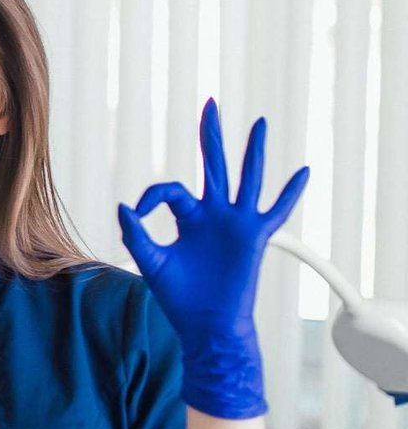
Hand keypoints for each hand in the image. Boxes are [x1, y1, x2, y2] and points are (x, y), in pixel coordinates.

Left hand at [117, 99, 308, 418]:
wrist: (206, 324)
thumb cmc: (179, 296)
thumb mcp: (151, 261)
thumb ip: (136, 234)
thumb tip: (124, 207)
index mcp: (187, 216)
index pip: (169, 188)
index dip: (151, 196)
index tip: (137, 212)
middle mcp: (213, 213)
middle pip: (213, 165)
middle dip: (211, 135)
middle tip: (209, 104)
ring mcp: (236, 223)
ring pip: (247, 178)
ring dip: (253, 151)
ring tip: (260, 123)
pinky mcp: (255, 237)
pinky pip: (277, 210)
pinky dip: (291, 192)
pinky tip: (303, 171)